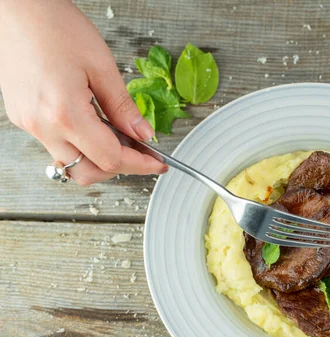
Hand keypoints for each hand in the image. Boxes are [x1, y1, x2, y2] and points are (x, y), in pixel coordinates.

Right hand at [0, 0, 166, 184]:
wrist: (17, 7)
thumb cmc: (54, 26)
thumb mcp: (102, 66)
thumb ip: (124, 107)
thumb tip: (143, 134)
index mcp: (65, 114)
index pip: (110, 159)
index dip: (139, 164)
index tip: (156, 163)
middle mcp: (41, 125)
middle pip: (87, 172)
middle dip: (118, 168)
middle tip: (141, 153)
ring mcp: (28, 124)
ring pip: (70, 163)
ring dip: (98, 159)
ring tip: (118, 136)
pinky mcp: (22, 117)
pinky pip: (55, 146)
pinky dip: (80, 145)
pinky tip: (94, 125)